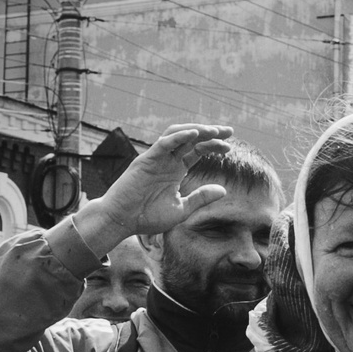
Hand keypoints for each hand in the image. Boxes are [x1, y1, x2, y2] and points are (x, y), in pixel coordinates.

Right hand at [72, 125, 235, 252]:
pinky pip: (163, 143)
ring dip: (196, 130)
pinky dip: (178, 137)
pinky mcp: (146, 160)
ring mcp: (156, 158)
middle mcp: (167, 160)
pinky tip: (194, 134)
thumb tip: (223, 190)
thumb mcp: (181, 209)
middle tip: (229, 131)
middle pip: (191, 138)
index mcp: (176, 170)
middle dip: (210, 133)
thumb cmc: (147, 217)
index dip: (213, 146)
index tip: (229, 147)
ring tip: (214, 130)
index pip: (197, 150)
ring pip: (178, 134)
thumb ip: (201, 198)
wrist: (122, 221)